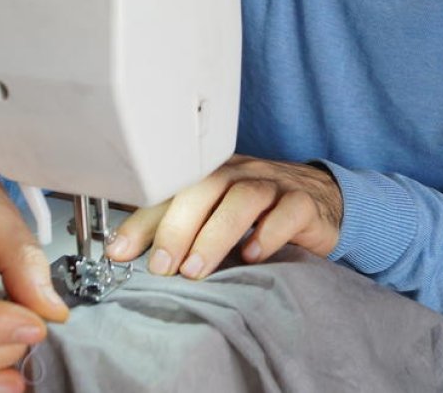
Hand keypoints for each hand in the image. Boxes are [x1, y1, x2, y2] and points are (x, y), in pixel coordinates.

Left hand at [105, 154, 342, 278]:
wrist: (322, 201)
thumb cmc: (260, 213)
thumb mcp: (215, 218)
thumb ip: (177, 231)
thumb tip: (126, 253)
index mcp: (210, 175)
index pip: (169, 191)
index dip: (142, 220)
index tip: (120, 251)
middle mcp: (239, 173)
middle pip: (203, 187)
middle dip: (176, 227)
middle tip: (162, 267)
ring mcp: (273, 186)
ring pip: (242, 199)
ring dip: (214, 235)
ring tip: (195, 270)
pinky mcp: (303, 204)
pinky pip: (287, 212)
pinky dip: (268, 233)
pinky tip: (252, 256)